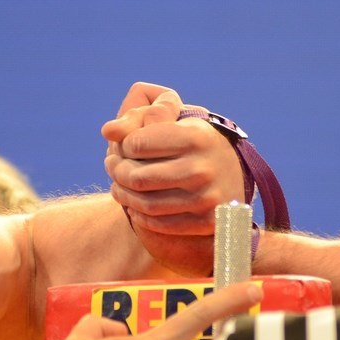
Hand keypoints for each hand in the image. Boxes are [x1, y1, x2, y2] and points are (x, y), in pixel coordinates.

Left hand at [103, 82, 245, 273]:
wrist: (231, 174)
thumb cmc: (191, 141)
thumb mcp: (173, 117)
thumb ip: (138, 115)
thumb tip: (107, 131)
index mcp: (196, 136)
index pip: (136, 143)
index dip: (123, 145)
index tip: (125, 146)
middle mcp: (203, 168)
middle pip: (137, 177)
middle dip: (116, 172)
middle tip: (112, 167)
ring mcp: (207, 198)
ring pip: (145, 203)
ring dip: (123, 195)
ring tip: (118, 186)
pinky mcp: (206, 222)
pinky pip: (160, 224)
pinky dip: (139, 215)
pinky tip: (134, 205)